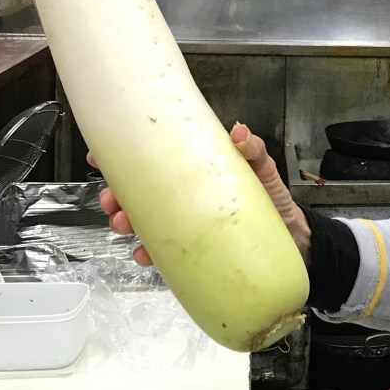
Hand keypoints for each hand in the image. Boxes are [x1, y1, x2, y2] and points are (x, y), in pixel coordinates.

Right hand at [91, 122, 311, 265]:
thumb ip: (254, 151)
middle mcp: (184, 198)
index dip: (121, 156)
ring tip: (123, 224)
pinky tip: (145, 255)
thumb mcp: (263, 170)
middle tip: (111, 199)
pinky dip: (148, 255)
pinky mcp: (191, 253)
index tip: (98, 154)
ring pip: (142, 222)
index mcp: (193, 173)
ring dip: (125, 222)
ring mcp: (185, 225)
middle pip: (138, 193)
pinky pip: (161, 254)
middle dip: (115, 195)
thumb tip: (240, 133)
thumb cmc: (272, 202)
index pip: (153, 160)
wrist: (291, 243)